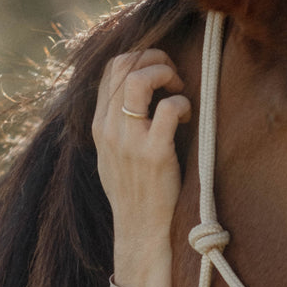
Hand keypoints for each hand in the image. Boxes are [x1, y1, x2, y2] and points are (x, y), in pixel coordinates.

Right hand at [93, 49, 190, 250]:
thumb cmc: (133, 192)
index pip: (111, 69)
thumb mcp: (112, 155)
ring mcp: (130, 140)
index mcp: (99, 124)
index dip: (138, 58)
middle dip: (154, 57)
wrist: (139, 229)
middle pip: (123, 65)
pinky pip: (169, 108)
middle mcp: (109, 128)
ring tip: (179, 89)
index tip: (159, 70)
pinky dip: (183, 103)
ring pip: (140, 80)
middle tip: (174, 74)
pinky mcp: (154, 153)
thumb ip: (116, 123)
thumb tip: (131, 93)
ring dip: (166, 73)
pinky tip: (188, 118)